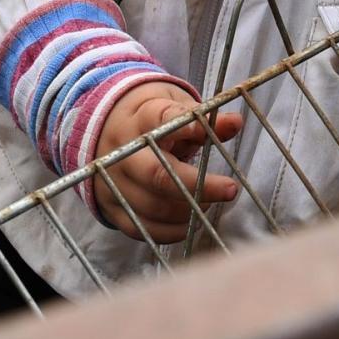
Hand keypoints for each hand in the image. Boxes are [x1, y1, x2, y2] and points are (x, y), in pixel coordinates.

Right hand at [88, 83, 245, 242]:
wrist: (103, 132)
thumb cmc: (148, 120)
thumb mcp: (171, 108)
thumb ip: (202, 119)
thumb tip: (235, 123)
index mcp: (139, 119)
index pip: (163, 119)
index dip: (191, 127)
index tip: (223, 129)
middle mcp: (122, 152)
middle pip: (157, 174)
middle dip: (197, 186)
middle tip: (230, 189)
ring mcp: (113, 183)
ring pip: (152, 206)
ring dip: (188, 210)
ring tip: (208, 203)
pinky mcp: (112, 208)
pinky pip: (142, 228)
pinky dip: (171, 231)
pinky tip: (190, 222)